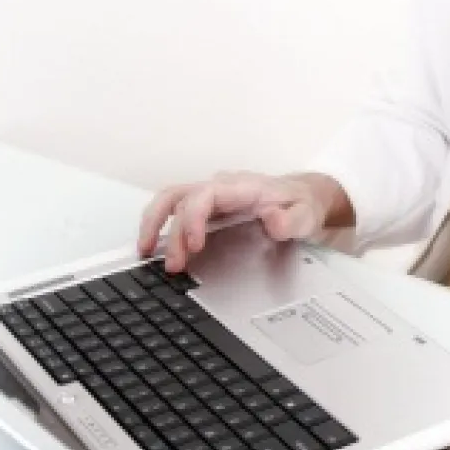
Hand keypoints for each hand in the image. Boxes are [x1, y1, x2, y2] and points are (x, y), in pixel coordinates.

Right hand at [138, 171, 350, 271]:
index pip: (205, 195)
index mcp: (241, 187)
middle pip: (180, 197)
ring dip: (153, 224)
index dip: (194, 219)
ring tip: (144, 252)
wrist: (303, 197)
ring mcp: (211, 195)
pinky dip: (160, 226)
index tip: (194, 246)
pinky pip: (175, 210)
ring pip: (170, 200)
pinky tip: (154, 246)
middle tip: (172, 263)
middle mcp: (221, 187)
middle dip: (170, 230)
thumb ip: (291, 221)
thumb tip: (272, 221)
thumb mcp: (305, 215)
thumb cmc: (300, 205)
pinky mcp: (206, 206)